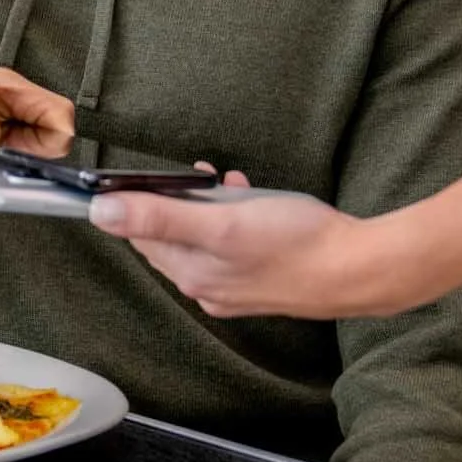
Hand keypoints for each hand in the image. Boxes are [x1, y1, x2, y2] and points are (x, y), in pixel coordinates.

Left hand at [89, 168, 405, 318]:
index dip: (142, 198)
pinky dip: (232, 218)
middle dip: (177, 200)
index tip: (158, 174)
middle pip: (169, 236)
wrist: (361, 271)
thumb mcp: (224, 221)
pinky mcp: (259, 280)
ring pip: (201, 237)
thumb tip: (100, 212)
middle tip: (198, 176)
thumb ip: (161, 216)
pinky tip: (251, 198)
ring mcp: (234, 288)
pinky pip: (229, 245)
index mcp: (191, 274)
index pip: (140, 233)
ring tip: (228, 183)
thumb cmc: (297, 243)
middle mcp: (206, 287)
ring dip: (207, 205)